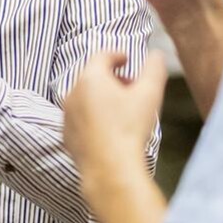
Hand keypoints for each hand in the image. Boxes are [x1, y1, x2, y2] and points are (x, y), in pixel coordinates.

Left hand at [62, 49, 165, 190]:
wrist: (110, 168)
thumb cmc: (130, 128)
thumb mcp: (150, 94)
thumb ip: (154, 68)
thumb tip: (156, 54)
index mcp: (91, 78)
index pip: (102, 56)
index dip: (117, 55)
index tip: (127, 60)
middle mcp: (72, 93)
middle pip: (92, 77)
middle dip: (111, 77)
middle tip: (130, 86)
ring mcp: (67, 116)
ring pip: (84, 98)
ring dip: (101, 97)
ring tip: (122, 108)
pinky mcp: (67, 135)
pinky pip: (80, 118)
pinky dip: (93, 117)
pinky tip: (110, 128)